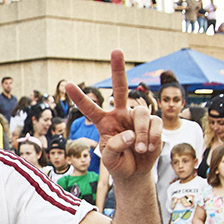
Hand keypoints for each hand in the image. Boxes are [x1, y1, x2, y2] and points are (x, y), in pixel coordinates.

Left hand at [66, 50, 160, 179]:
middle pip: (120, 86)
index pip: (89, 107)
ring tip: (140, 149)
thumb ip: (115, 147)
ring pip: (141, 112)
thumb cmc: (118, 163)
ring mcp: (136, 117)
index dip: (79, 97)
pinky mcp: (153, 122)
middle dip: (118, 68)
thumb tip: (130, 134)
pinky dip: (153, 137)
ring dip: (141, 134)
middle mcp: (119, 113)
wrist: (135, 172)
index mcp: (103, 121)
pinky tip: (149, 148)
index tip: (67, 84)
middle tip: (116, 50)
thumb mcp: (110, 159)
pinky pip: (155, 122)